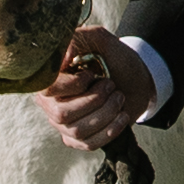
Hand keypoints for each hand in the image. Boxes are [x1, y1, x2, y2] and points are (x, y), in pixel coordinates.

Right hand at [37, 27, 155, 148]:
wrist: (136, 78)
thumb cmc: (114, 57)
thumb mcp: (99, 39)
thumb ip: (79, 39)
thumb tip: (62, 59)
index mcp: (50, 79)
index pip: (47, 89)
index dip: (71, 85)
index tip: (90, 74)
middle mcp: (50, 104)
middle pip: (61, 114)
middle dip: (94, 100)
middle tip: (111, 85)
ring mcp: (64, 125)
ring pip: (77, 131)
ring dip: (106, 113)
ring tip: (119, 97)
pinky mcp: (79, 139)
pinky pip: (89, 144)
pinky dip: (109, 131)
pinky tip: (122, 116)